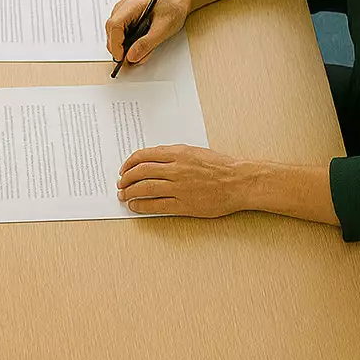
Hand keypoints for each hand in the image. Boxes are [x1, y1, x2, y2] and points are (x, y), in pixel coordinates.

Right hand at [105, 0, 190, 66]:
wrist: (175, 5)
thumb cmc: (171, 11)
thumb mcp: (163, 29)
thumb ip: (146, 44)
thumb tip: (131, 57)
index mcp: (132, 5)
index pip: (114, 25)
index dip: (115, 44)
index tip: (122, 59)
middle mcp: (123, 7)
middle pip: (111, 31)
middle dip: (118, 48)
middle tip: (129, 60)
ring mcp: (121, 13)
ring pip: (113, 35)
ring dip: (122, 47)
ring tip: (138, 52)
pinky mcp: (123, 19)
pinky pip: (118, 35)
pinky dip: (125, 44)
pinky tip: (137, 45)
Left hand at [116, 144, 261, 216]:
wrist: (239, 182)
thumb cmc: (221, 166)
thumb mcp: (195, 152)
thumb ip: (174, 155)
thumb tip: (152, 160)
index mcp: (178, 153)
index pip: (144, 156)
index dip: (129, 163)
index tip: (124, 169)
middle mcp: (176, 169)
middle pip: (140, 172)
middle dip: (126, 178)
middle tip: (120, 184)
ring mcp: (179, 187)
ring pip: (145, 189)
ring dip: (130, 193)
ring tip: (123, 196)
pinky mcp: (184, 204)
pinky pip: (157, 205)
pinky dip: (142, 206)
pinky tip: (136, 207)